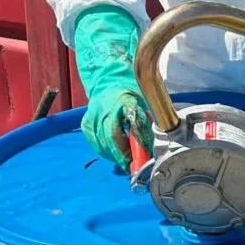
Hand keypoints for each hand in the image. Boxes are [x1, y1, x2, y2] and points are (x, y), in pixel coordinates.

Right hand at [73, 5, 153, 169]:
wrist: (107, 78)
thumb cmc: (130, 90)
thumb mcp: (144, 100)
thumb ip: (148, 120)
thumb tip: (157, 143)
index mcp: (124, 98)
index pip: (133, 121)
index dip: (139, 139)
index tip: (145, 154)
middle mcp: (106, 107)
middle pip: (113, 137)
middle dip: (125, 155)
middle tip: (135, 166)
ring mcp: (93, 115)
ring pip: (103, 143)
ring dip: (116, 156)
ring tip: (128, 163)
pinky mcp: (87, 123)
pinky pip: (96, 143)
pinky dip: (107, 152)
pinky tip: (116, 155)